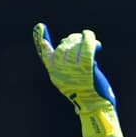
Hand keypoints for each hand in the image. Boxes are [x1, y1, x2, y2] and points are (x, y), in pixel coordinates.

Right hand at [32, 22, 123, 136]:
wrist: (95, 109)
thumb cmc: (86, 97)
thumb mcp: (73, 82)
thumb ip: (69, 68)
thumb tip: (72, 48)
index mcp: (55, 76)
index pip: (46, 56)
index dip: (41, 40)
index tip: (40, 27)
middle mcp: (61, 72)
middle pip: (62, 47)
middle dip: (72, 40)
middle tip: (80, 40)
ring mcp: (73, 70)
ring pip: (74, 45)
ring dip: (82, 40)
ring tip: (89, 41)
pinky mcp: (86, 68)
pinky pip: (86, 47)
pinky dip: (89, 39)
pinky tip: (92, 38)